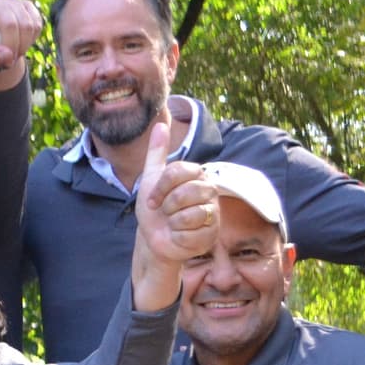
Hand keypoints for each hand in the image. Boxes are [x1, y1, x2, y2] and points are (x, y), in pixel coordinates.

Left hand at [0, 0, 39, 90]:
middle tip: (8, 59)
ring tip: (14, 51)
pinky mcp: (28, 5)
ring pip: (27, 26)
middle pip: (10, 24)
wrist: (0, 46)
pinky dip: (32, 39)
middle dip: (12, 46)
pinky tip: (23, 40)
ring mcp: (13, 2)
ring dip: (23, 45)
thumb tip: (7, 54)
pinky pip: (37, 25)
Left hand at [130, 121, 215, 309]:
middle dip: (166, 206)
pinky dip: (178, 237)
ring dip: (172, 222)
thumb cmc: (155, 210)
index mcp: (197, 175)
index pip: (177, 172)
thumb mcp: (151, 179)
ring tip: (173, 224)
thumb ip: (157, 153)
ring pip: (189, 214)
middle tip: (165, 212)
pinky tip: (179, 236)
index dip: (159, 188)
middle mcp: (210, 191)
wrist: (154, 239)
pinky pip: (190, 234)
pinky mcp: (212, 235)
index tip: (153, 199)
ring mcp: (213, 213)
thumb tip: (160, 124)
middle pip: (184, 193)